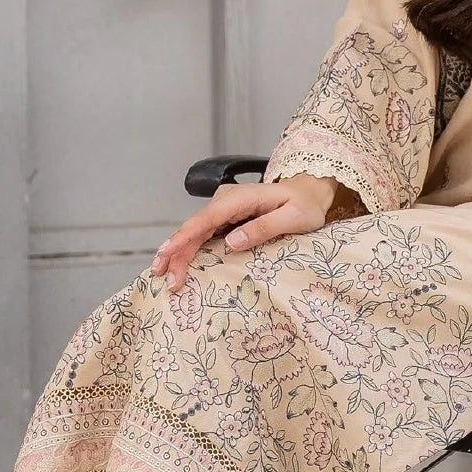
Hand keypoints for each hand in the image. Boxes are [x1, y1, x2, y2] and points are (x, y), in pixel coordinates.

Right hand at [150, 174, 336, 292]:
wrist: (308, 194)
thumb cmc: (304, 206)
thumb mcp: (293, 217)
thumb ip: (264, 227)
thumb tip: (231, 242)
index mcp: (241, 197)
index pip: (207, 218)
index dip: (185, 236)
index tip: (168, 252)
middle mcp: (226, 200)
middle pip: (195, 227)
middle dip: (177, 251)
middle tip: (164, 277)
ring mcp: (223, 208)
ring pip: (195, 231)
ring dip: (179, 253)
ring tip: (165, 275)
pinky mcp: (225, 218)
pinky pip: (203, 234)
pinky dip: (189, 249)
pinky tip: (177, 264)